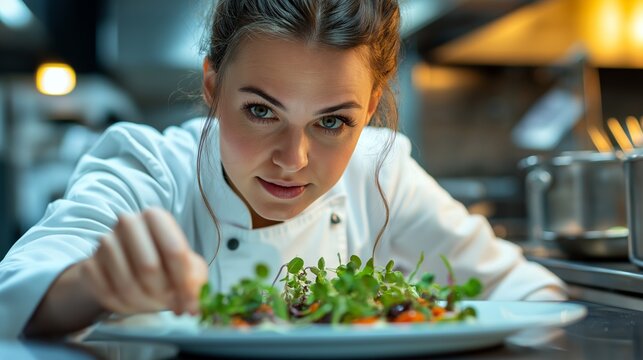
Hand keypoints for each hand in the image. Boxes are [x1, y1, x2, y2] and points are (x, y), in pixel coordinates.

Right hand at [79, 208, 207, 315]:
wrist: (126, 263)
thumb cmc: (165, 263)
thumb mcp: (188, 266)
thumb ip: (195, 283)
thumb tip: (194, 306)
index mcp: (155, 217)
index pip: (174, 252)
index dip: (185, 284)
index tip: (190, 303)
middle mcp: (128, 222)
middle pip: (148, 267)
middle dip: (163, 294)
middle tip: (172, 306)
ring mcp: (105, 241)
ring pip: (126, 284)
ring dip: (144, 304)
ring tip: (153, 304)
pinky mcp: (89, 263)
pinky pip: (106, 294)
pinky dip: (123, 307)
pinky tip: (133, 304)